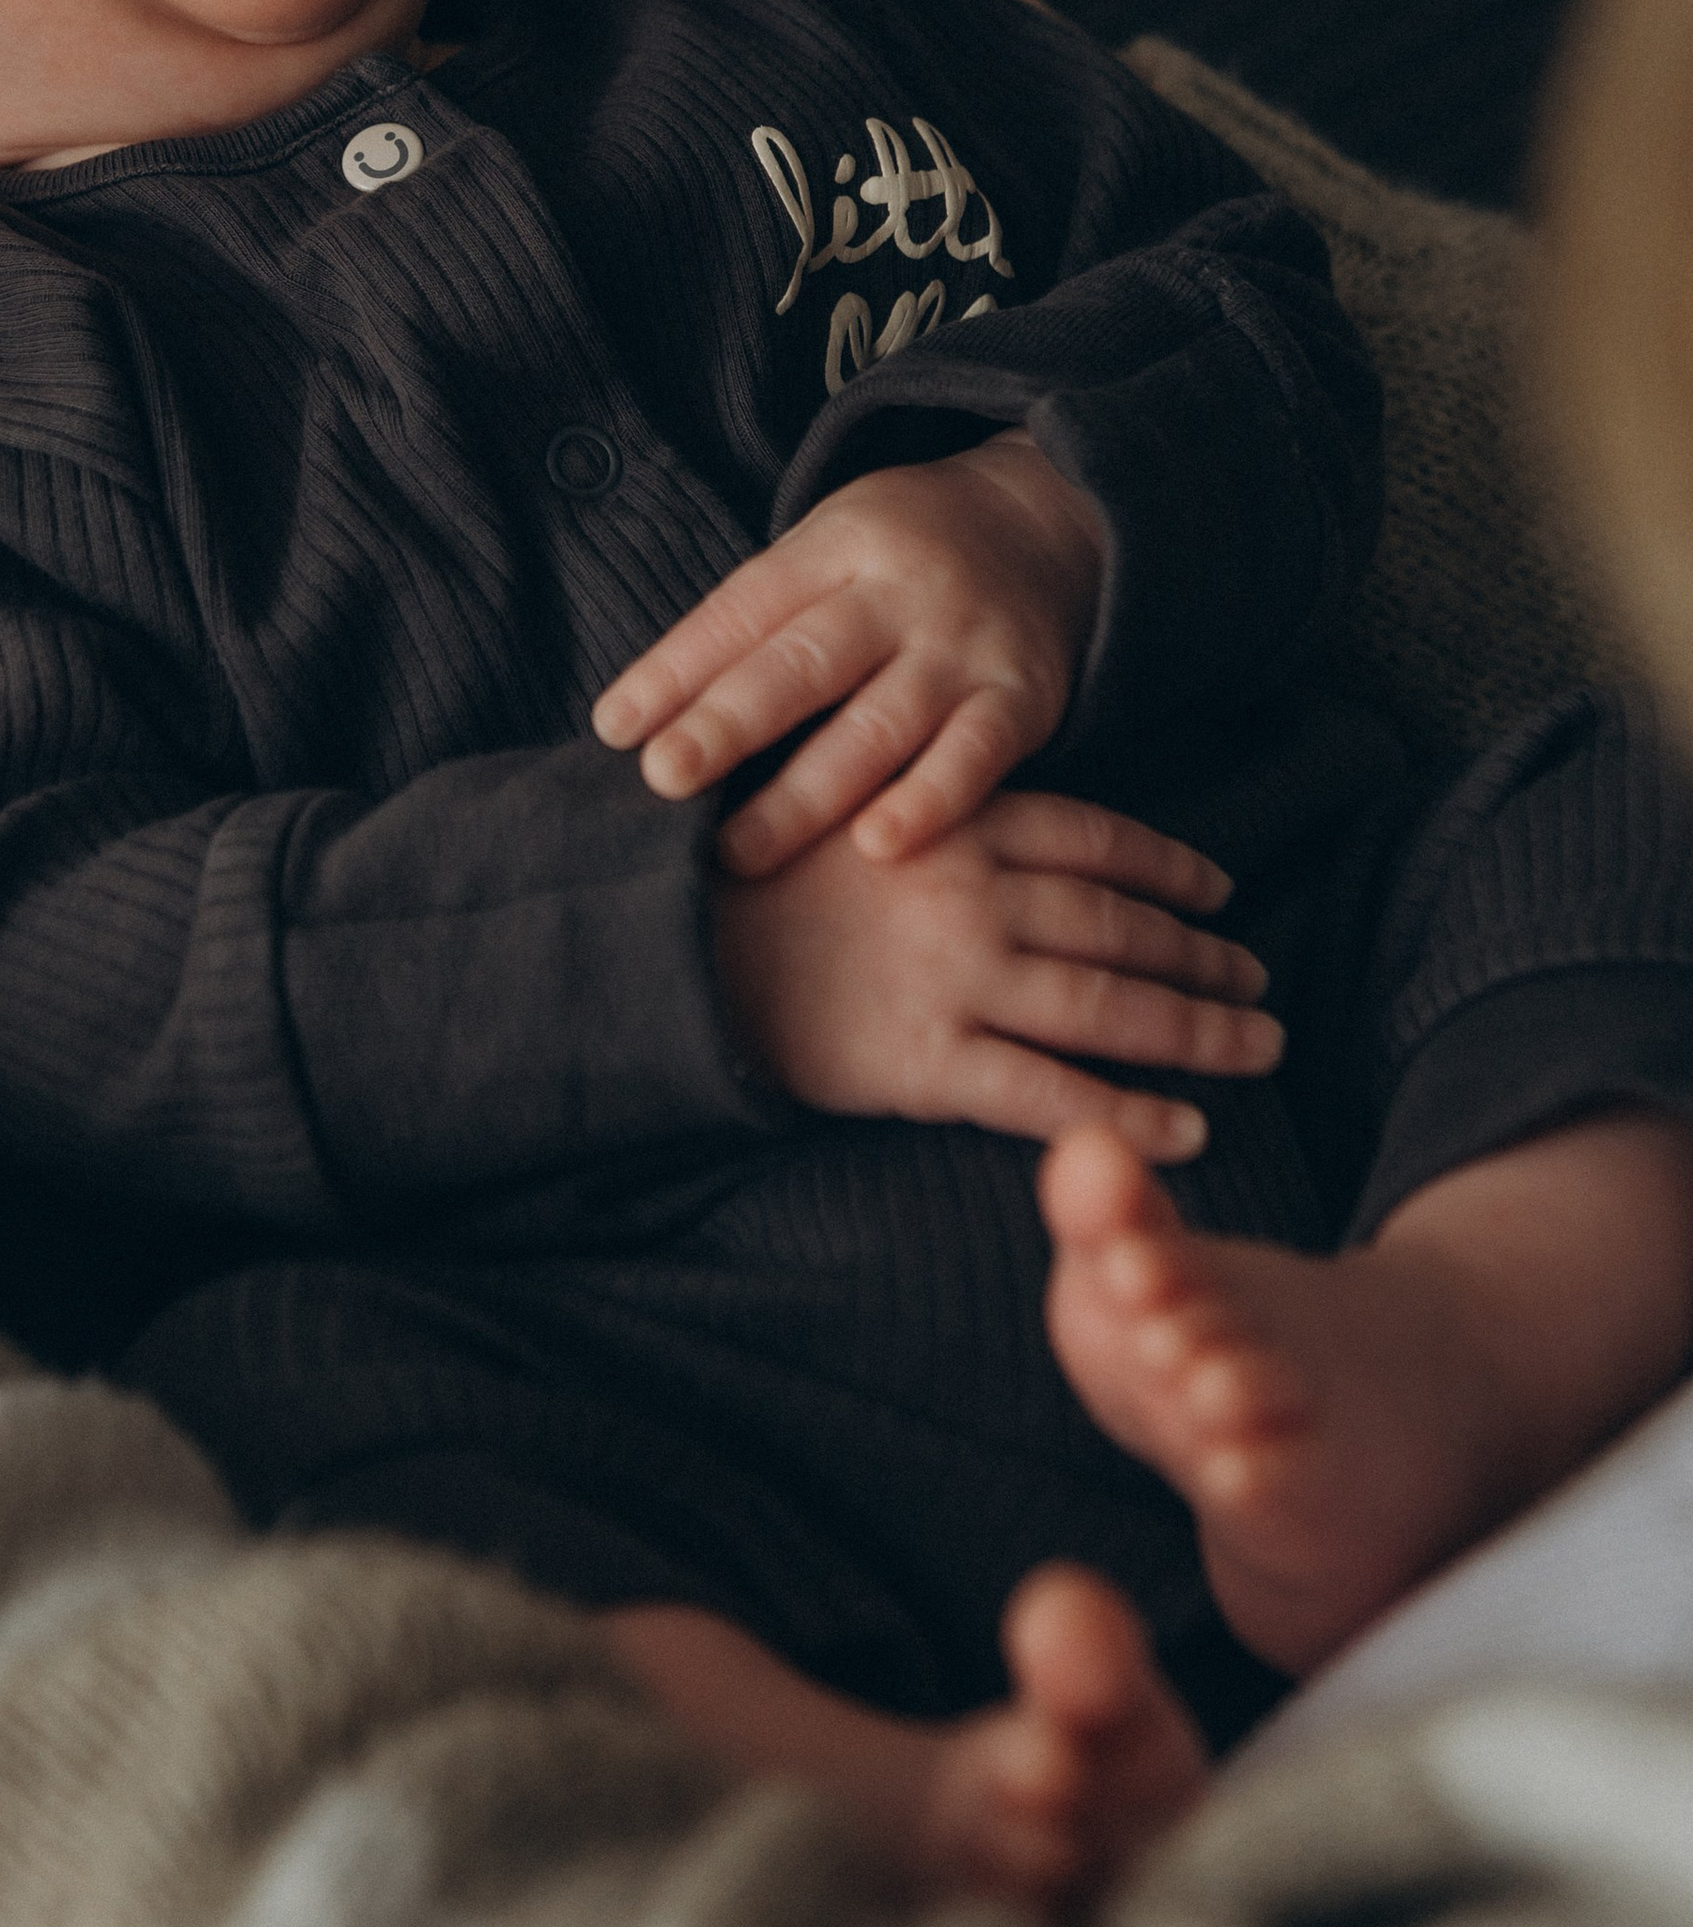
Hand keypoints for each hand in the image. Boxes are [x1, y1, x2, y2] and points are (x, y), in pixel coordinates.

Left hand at [593, 435, 1105, 874]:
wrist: (1043, 519)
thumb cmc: (896, 560)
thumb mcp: (826, 551)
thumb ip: (755, 624)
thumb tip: (641, 719)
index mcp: (835, 546)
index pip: (745, 608)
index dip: (678, 667)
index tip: (615, 728)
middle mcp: (899, 593)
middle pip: (805, 662)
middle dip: (729, 723)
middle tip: (664, 777)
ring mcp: (962, 645)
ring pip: (880, 722)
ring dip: (807, 792)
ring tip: (740, 848)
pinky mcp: (1022, 697)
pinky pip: (975, 755)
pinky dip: (929, 801)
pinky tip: (879, 846)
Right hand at [711, 792, 1269, 1160]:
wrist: (668, 939)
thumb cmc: (753, 867)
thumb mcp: (848, 797)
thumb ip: (933, 807)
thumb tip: (1009, 823)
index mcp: (958, 820)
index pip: (1100, 839)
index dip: (1171, 869)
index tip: (1220, 892)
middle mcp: (974, 895)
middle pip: (1124, 927)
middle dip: (1204, 958)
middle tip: (1258, 981)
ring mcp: (955, 979)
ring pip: (1110, 1007)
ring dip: (1199, 1030)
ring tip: (1255, 1048)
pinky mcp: (928, 1062)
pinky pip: (1053, 1094)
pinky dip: (1130, 1113)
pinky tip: (1189, 1128)